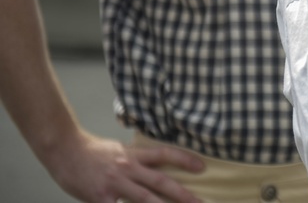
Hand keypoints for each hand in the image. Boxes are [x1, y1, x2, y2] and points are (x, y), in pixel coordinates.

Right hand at [48, 130, 202, 202]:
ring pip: (145, 199)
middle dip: (182, 194)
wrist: (64, 150)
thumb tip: (149, 168)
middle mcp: (128, 167)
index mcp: (133, 154)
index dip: (184, 160)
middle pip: (161, 182)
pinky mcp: (100, 198)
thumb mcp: (118, 150)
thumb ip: (134, 160)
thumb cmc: (90, 151)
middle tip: (200, 202)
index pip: (164, 154)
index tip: (202, 167)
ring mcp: (115, 183)